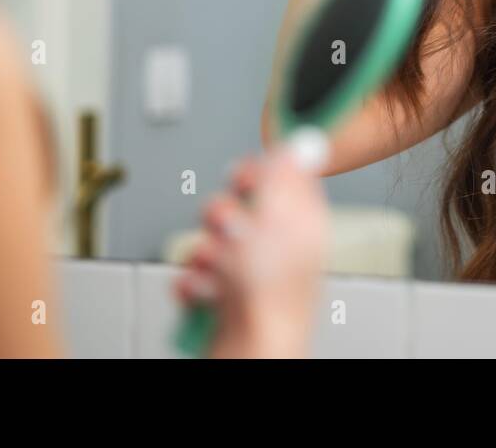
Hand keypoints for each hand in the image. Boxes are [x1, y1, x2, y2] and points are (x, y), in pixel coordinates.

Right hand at [174, 145, 328, 357]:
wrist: (251, 351)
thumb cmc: (272, 295)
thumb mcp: (282, 218)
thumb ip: (285, 176)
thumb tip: (297, 143)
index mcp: (302, 225)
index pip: (284, 181)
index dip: (261, 172)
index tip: (245, 175)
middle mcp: (277, 248)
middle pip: (238, 206)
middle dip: (221, 214)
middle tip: (229, 226)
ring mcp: (248, 275)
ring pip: (210, 240)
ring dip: (205, 252)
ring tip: (218, 267)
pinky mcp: (222, 298)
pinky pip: (194, 274)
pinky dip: (193, 282)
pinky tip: (206, 290)